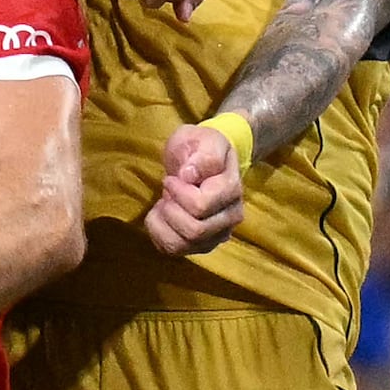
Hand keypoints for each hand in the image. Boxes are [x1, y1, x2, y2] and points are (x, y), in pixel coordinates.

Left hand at [146, 122, 246, 254]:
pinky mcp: (200, 245)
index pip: (201, 206)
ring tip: (163, 203)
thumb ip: (203, 155)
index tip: (171, 177)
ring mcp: (216, 235)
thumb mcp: (204, 138)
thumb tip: (189, 175)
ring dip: (163, 223)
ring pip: (181, 245)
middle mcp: (230, 219)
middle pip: (194, 230)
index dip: (178, 191)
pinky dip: (157, 232)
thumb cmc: (201, 148)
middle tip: (166, 191)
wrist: (204, 161)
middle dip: (170, 209)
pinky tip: (161, 215)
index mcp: (232, 191)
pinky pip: (171, 250)